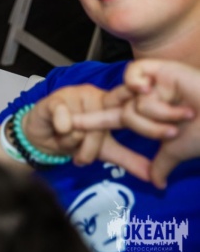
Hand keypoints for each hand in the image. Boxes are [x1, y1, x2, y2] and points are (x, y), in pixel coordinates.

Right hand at [21, 84, 150, 178]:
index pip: (127, 98)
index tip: (147, 90)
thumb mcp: (104, 150)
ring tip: (66, 144)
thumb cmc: (73, 138)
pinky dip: (62, 131)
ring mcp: (74, 95)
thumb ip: (129, 159)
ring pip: (83, 126)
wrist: (40, 139)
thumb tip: (156, 178)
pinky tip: (57, 132)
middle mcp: (94, 95)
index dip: (136, 92)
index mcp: (109, 103)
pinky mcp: (54, 100)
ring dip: (73, 143)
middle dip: (92, 147)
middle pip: (103, 123)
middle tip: (82, 160)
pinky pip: (64, 120)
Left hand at [74, 59, 199, 187]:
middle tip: (178, 126)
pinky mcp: (157, 68)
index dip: (89, 122)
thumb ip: (162, 163)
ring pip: (133, 103)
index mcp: (145, 115)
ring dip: (159, 114)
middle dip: (148, 127)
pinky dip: (141, 84)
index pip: (110, 120)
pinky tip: (152, 88)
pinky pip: (133, 77)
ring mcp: (150, 82)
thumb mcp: (177, 150)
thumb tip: (156, 184)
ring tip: (185, 114)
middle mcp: (144, 98)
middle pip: (124, 115)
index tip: (66, 126)